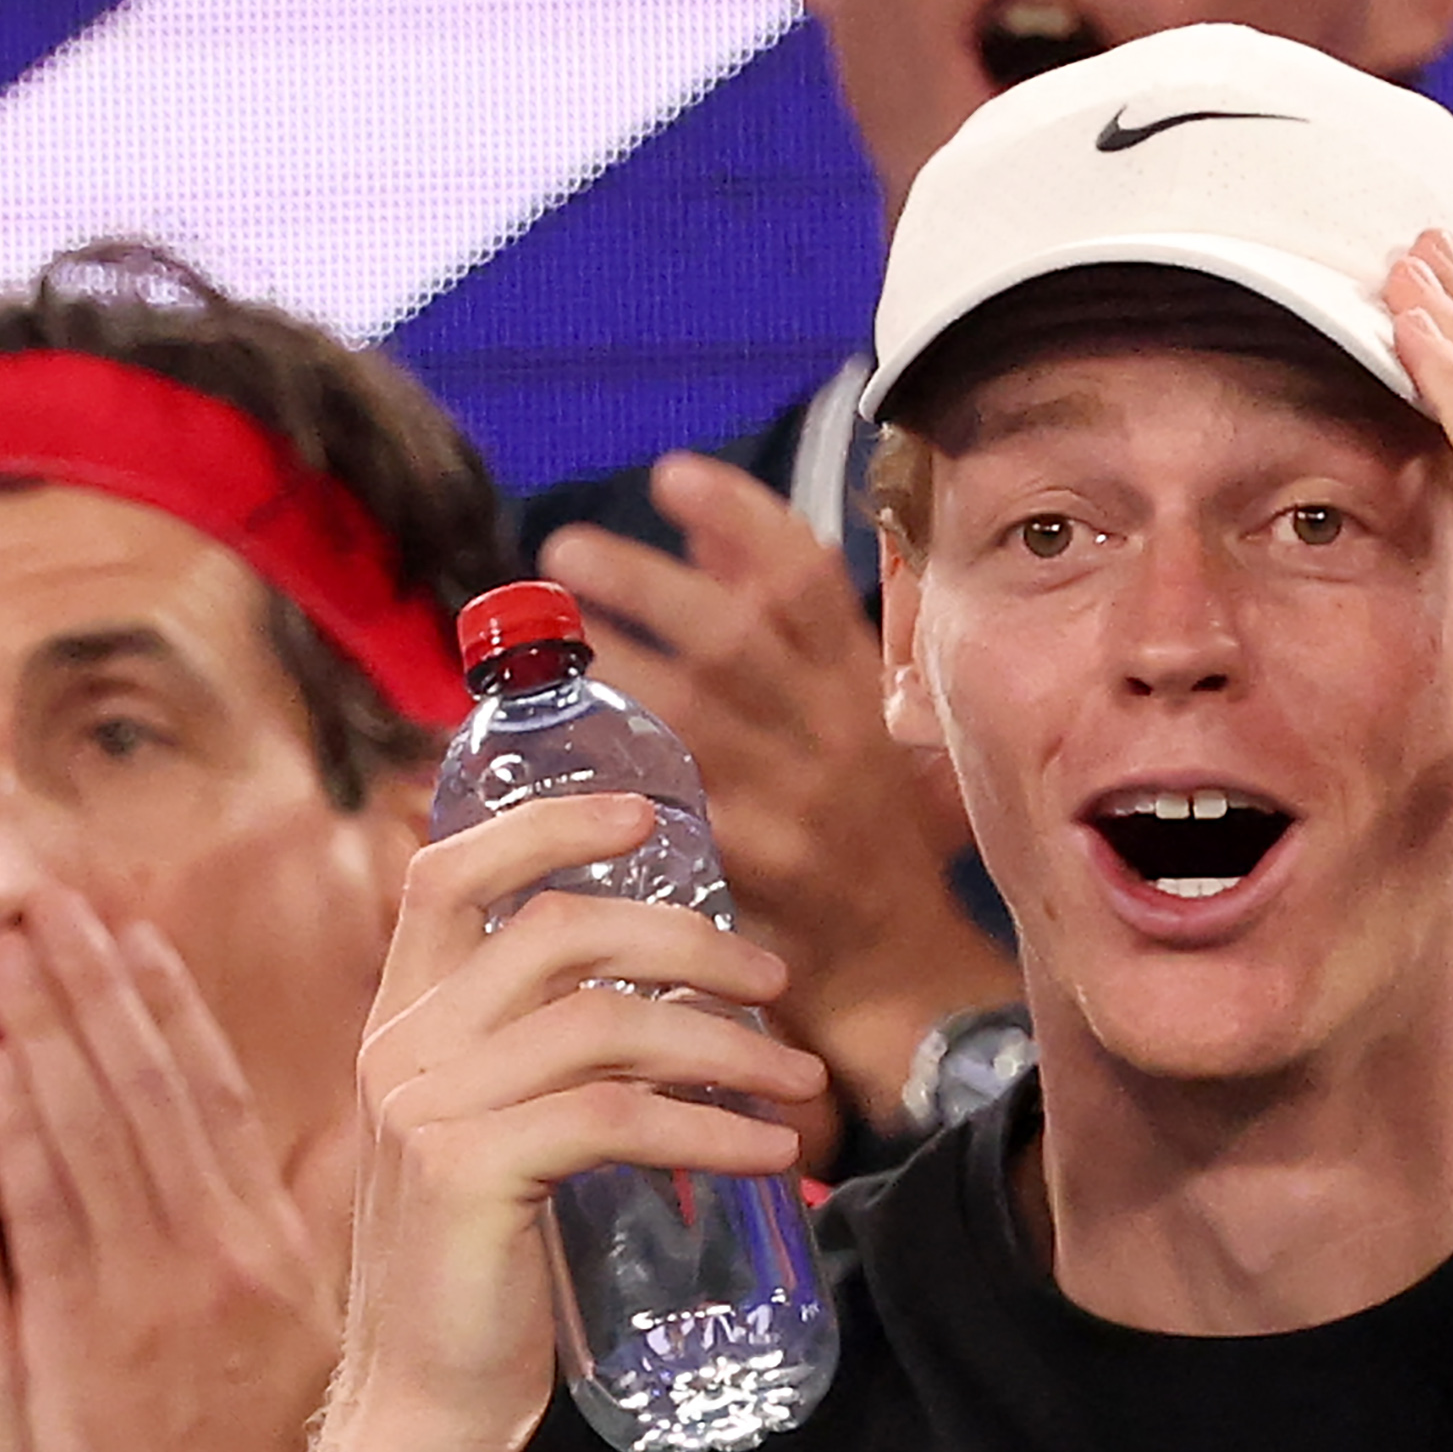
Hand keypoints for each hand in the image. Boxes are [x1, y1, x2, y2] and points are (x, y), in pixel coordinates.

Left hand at [0, 892, 346, 1451]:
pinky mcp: (84, 1335)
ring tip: (0, 936)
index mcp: (271, 1251)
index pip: (211, 1097)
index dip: (166, 1004)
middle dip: (91, 980)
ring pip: (88, 1126)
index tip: (128, 926)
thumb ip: (309, 1245)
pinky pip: (40, 1206)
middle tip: (45, 893)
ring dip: (40, 1021)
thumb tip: (339, 1160)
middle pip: (145, 1085)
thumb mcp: (313, 1348)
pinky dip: (9, 1125)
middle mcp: (216, 1252)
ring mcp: (148, 1289)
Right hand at [336, 796, 821, 1451]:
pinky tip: (773, 1152)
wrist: (426, 1403)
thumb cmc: (483, 1279)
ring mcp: (426, 1108)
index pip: (446, 875)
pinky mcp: (467, 1173)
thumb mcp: (501, 1144)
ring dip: (723, 1044)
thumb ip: (548, 1069)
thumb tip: (678, 1013)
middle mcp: (402, 1049)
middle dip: (686, 941)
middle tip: (777, 981)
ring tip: (801, 1082)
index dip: (544, 825)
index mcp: (403, 1025)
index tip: (645, 814)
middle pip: (557, 932)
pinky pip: (616, 1118)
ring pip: (602, 1024)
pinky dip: (711, 1128)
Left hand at [547, 461, 1014, 1128]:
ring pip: (696, 713)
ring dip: (611, 664)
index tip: (671, 474)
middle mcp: (837, 736)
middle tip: (564, 549)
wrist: (905, 977)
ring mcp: (803, 802)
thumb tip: (711, 546)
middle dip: (644, 582)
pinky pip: (677, 805)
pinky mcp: (764, 869)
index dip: (741, 518)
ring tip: (546, 639)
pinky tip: (555, 757)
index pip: (808, 582)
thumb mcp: (852, 729)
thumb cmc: (869, 847)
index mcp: (860, 692)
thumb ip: (789, 639)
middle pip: (738, 634)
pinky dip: (612, 773)